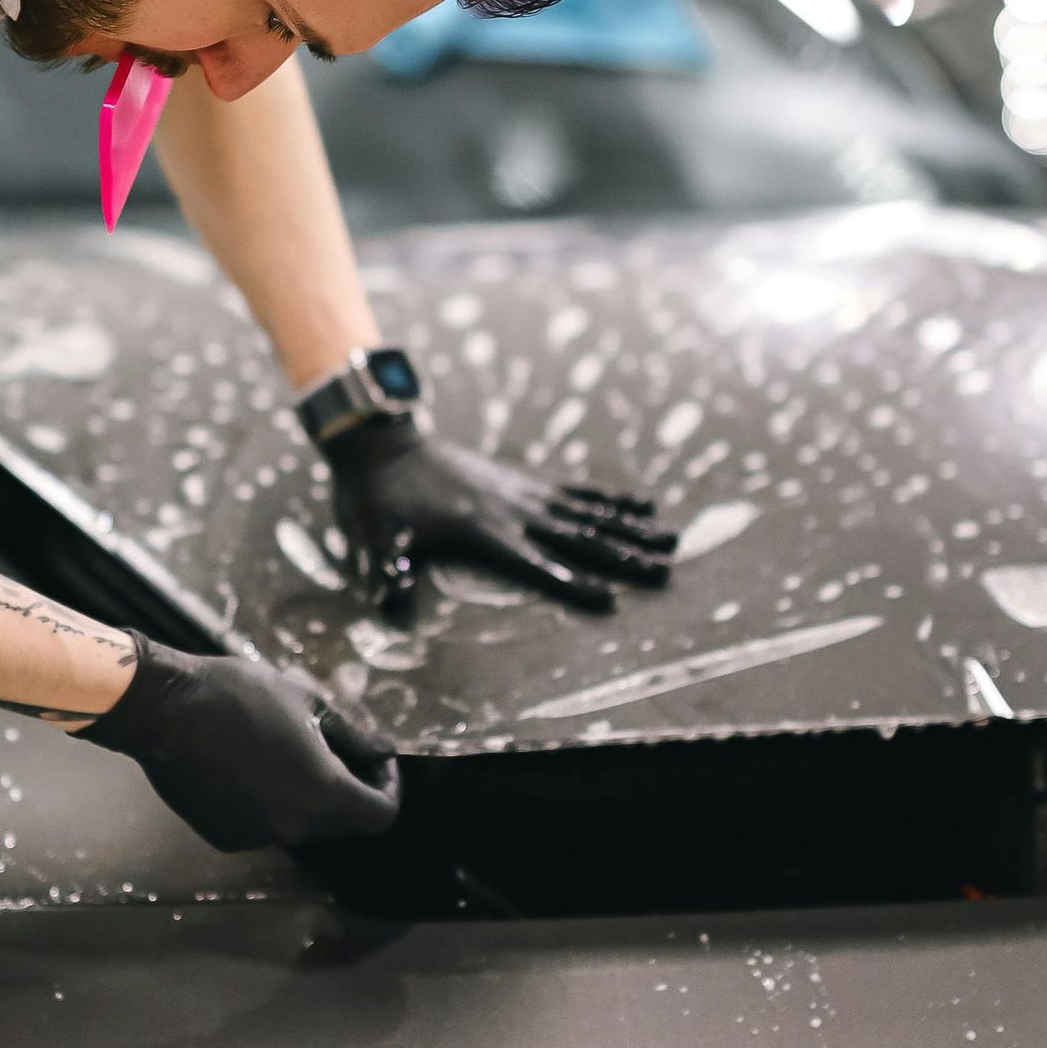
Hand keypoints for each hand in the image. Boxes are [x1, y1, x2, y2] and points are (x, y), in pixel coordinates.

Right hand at [87, 637, 399, 849]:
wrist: (167, 710)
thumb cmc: (241, 695)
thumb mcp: (308, 702)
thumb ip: (353, 735)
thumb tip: (383, 749)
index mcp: (324, 793)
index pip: (380, 815)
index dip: (387, 787)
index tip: (374, 760)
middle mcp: (295, 827)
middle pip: (344, 823)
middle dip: (349, 789)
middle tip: (335, 748)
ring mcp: (258, 837)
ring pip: (303, 825)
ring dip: (308, 796)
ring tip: (288, 752)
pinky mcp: (226, 837)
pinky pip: (266, 826)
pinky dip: (271, 804)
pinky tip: (252, 767)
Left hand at [323, 416, 676, 616]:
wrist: (386, 446)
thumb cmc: (379, 501)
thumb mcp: (374, 536)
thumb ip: (387, 566)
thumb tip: (388, 599)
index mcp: (482, 532)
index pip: (533, 564)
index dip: (569, 583)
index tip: (607, 602)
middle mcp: (513, 511)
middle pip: (577, 538)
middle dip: (622, 558)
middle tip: (664, 573)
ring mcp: (524, 493)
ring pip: (588, 514)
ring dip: (631, 530)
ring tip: (672, 542)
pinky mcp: (526, 481)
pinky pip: (578, 492)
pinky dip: (612, 500)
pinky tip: (644, 505)